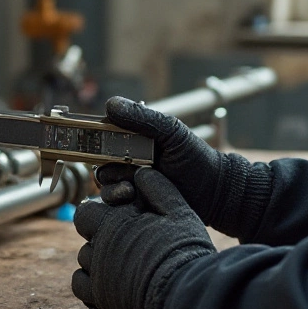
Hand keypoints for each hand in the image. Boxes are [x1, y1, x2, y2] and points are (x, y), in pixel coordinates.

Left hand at [71, 167, 215, 308]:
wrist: (185, 293)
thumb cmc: (184, 251)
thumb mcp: (179, 212)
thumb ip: (158, 188)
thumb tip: (142, 172)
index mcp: (115, 223)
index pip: (86, 211)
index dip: (100, 212)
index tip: (119, 218)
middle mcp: (100, 247)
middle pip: (86, 235)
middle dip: (100, 233)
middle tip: (125, 239)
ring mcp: (98, 274)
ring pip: (84, 260)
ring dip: (97, 257)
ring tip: (124, 260)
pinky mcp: (101, 297)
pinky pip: (80, 286)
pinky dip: (88, 282)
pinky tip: (108, 280)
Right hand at [95, 96, 272, 239]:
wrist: (215, 193)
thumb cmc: (196, 157)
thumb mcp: (171, 132)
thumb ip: (143, 118)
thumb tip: (110, 103)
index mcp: (134, 139)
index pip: (104, 134)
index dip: (95, 136)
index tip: (92, 140)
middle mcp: (127, 160)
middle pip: (98, 160)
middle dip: (104, 164)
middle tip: (119, 168)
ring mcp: (130, 183)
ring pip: (104, 183)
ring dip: (111, 186)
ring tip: (130, 189)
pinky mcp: (134, 205)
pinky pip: (114, 204)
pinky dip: (118, 202)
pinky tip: (133, 199)